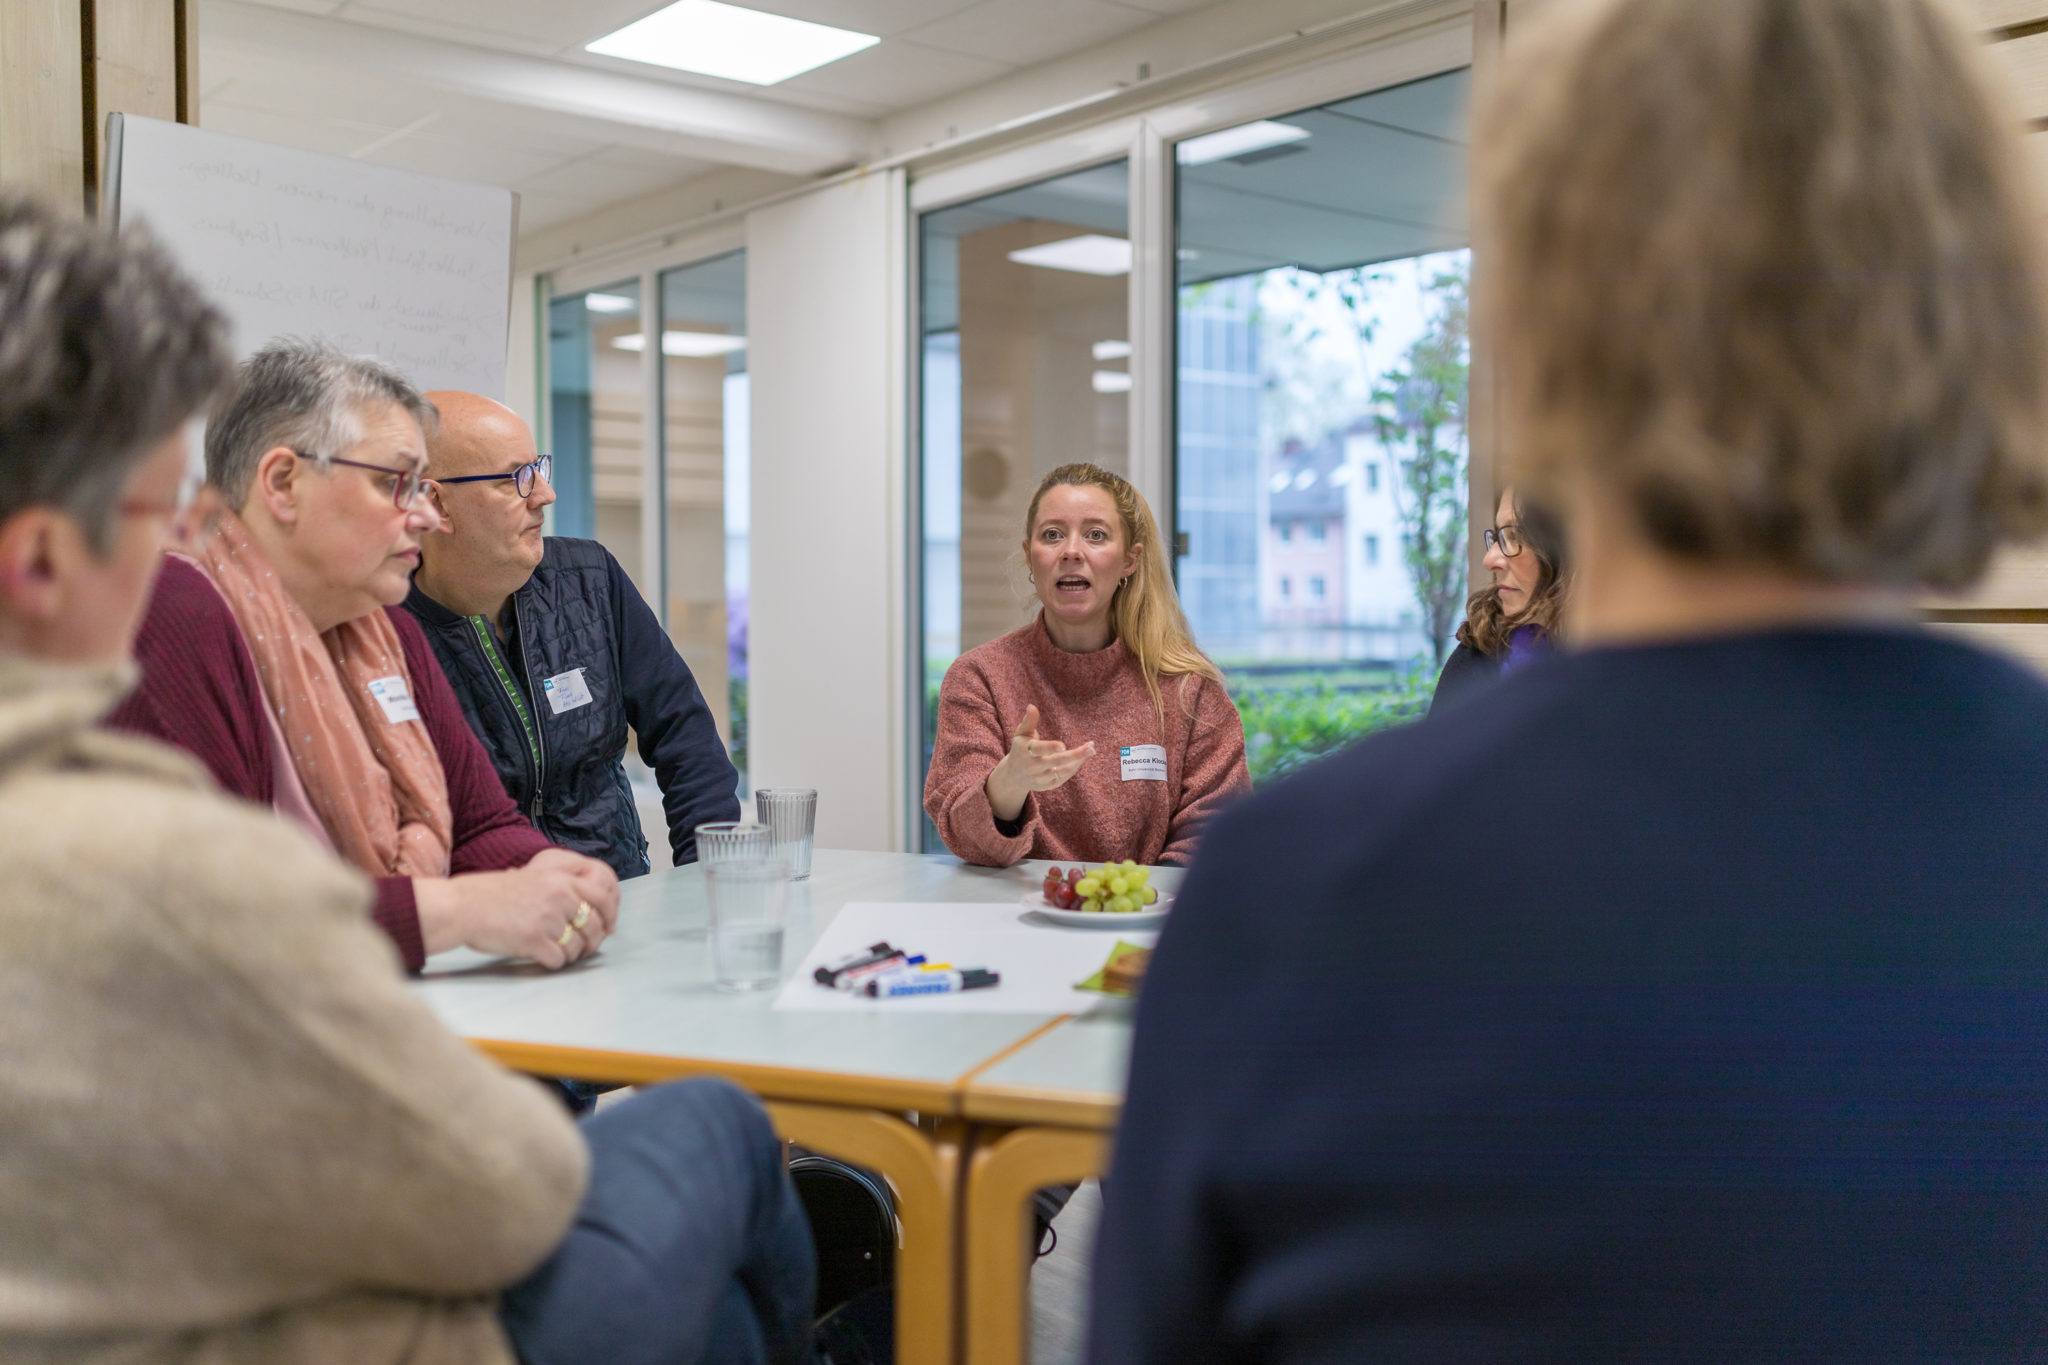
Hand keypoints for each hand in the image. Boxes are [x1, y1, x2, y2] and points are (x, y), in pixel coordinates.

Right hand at [415, 851, 620, 968]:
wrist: (462, 907)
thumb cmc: (492, 894)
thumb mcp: (533, 877)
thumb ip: (561, 887)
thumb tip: (587, 905)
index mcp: (561, 880)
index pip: (603, 897)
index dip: (610, 916)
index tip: (608, 928)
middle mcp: (560, 898)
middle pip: (596, 926)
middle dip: (593, 941)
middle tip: (584, 948)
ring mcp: (548, 920)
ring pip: (579, 947)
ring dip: (572, 954)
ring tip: (560, 953)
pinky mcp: (535, 942)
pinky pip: (560, 960)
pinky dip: (554, 963)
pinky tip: (543, 958)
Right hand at [985, 704, 1094, 821]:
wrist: (1013, 775)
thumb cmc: (1020, 748)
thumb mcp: (1021, 734)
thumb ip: (1029, 721)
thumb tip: (1032, 706)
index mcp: (1025, 751)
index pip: (1038, 749)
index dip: (1051, 747)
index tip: (1063, 745)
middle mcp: (1032, 767)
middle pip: (1056, 761)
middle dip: (1075, 755)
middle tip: (1091, 748)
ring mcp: (1039, 778)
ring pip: (1063, 771)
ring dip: (1078, 760)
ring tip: (1090, 749)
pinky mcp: (1046, 786)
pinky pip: (1063, 778)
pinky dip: (1073, 768)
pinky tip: (1081, 758)